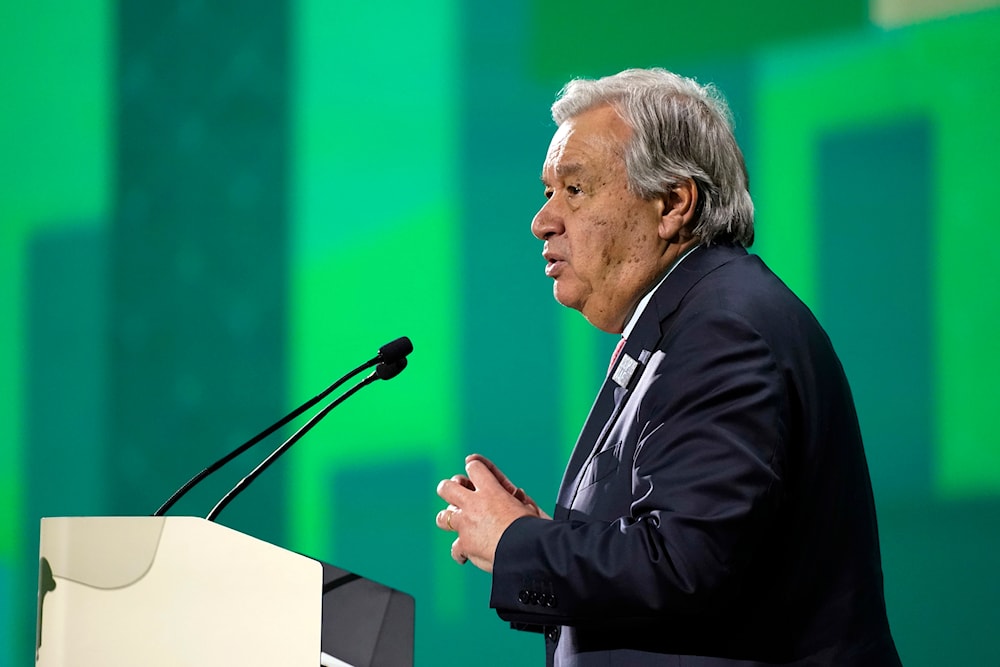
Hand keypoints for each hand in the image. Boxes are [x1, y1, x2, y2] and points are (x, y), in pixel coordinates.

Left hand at [436, 454, 548, 571]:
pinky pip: (455, 549)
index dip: (473, 466)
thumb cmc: (533, 528)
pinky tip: (465, 556)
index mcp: (490, 490)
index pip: (474, 466)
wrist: (527, 548)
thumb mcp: (528, 505)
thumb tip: (516, 494)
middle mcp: (473, 504)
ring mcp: (465, 524)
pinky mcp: (464, 545)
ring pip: (442, 517)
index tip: (473, 466)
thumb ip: (516, 497)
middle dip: (449, 489)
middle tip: (455, 494)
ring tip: (455, 523)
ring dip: (448, 519)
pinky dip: (460, 553)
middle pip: (446, 487)